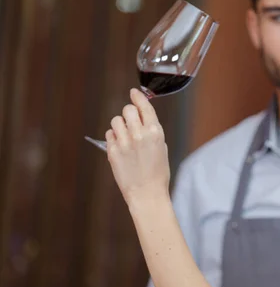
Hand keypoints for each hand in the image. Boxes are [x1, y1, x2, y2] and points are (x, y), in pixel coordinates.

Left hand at [105, 88, 170, 205]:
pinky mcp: (112, 151)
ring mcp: (124, 142)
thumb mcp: (162, 147)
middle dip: (129, 113)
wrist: (147, 193)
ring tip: (125, 136)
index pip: (144, 106)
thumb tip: (142, 117)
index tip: (134, 93)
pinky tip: (121, 146)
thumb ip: (152, 131)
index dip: (138, 97)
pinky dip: (114, 137)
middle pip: (127, 110)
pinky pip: (110, 134)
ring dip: (120, 125)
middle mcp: (139, 134)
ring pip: (116, 120)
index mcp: (155, 132)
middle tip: (131, 121)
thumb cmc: (158, 172)